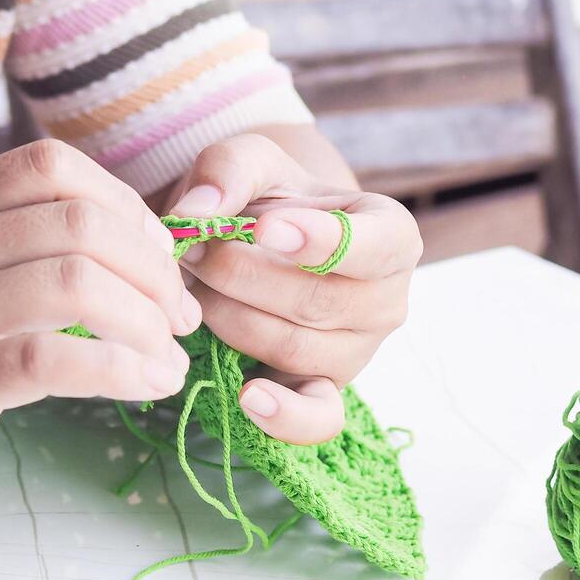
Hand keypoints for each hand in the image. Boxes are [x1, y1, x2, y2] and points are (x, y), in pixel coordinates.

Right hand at [0, 140, 198, 516]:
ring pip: (79, 284)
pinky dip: (122, 369)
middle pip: (82, 224)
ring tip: (170, 357)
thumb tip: (119, 244)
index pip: (55, 168)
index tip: (159, 260)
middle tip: (181, 317)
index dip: (128, 208)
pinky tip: (148, 384)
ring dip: (149, 323)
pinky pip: (55, 357)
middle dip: (156, 271)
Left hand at [163, 134, 421, 444]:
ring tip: (193, 289)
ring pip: (293, 347)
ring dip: (229, 318)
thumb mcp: (250, 162)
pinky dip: (284, 416)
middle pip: (316, 302)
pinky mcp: (323, 390)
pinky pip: (315, 417)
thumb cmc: (267, 199)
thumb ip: (228, 171)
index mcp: (390, 235)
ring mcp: (356, 352)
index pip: (377, 246)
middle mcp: (386, 300)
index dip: (323, 243)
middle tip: (189, 250)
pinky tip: (249, 398)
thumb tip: (199, 213)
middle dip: (240, 276)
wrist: (260, 242)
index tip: (264, 229)